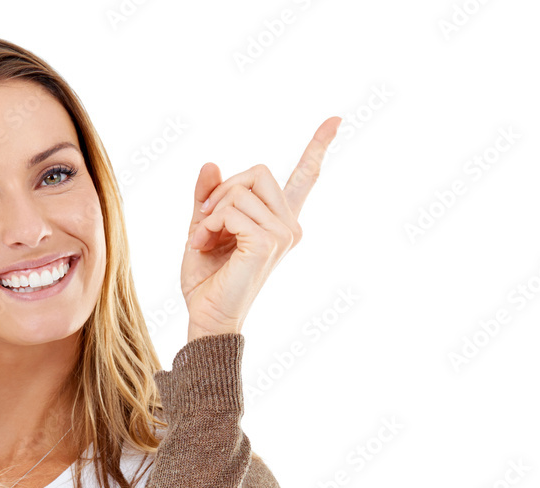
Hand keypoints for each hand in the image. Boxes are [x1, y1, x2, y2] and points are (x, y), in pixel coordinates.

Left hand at [181, 116, 340, 340]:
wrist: (206, 314)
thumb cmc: (207, 279)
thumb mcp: (203, 227)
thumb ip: (209, 197)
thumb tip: (211, 164)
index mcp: (278, 221)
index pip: (304, 179)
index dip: (318, 147)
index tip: (336, 120)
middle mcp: (288, 226)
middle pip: (258, 171)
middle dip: (223, 191)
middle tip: (204, 222)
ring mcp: (282, 234)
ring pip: (242, 189)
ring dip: (211, 211)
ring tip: (203, 239)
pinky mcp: (268, 242)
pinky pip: (232, 209)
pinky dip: (210, 223)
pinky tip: (204, 243)